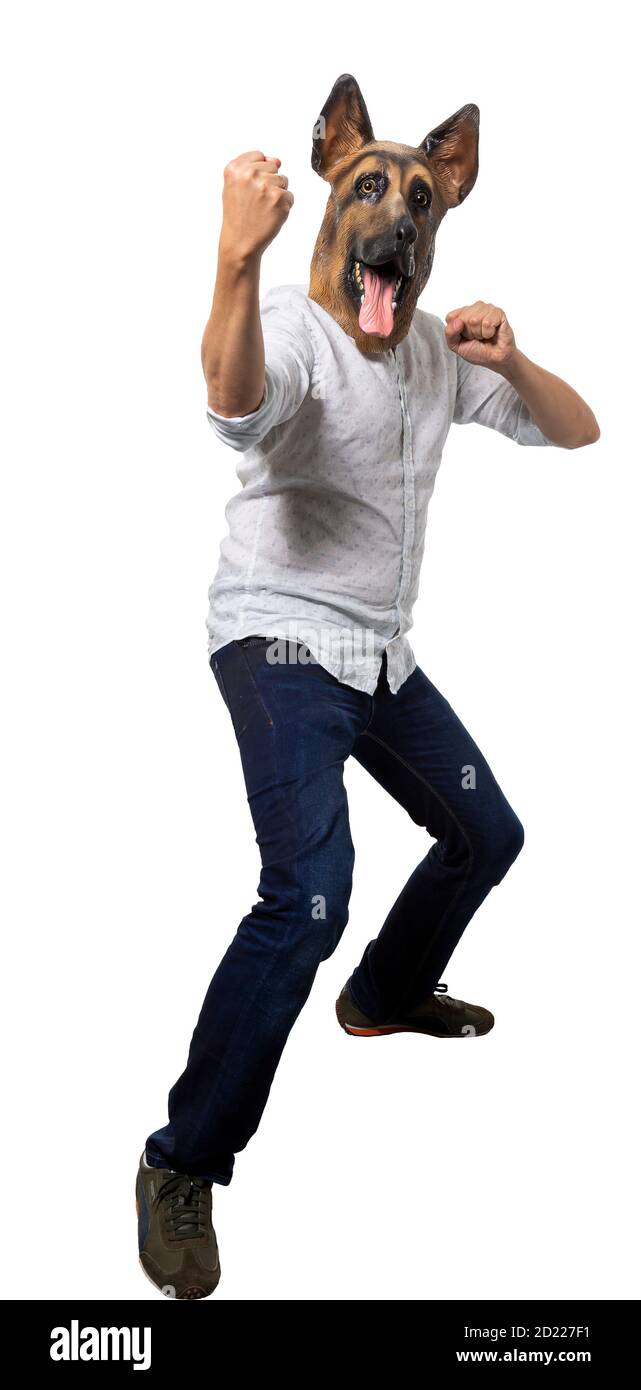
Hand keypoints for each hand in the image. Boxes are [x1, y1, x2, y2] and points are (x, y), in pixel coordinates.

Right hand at [219, 151, 293, 265]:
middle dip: (268, 182)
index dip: (257, 173)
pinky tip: (270, 215)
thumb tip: (278, 160)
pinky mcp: (279, 198)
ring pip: (283, 180)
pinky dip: (284, 207)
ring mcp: (266, 185)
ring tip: (262, 208)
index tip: (250, 189)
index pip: (258, 156)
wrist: (240, 242)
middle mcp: (249, 174)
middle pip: (273, 166)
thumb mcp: (234, 186)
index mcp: (235, 168)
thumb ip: (251, 167)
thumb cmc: (238, 214)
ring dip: (277, 194)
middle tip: (256, 201)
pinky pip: (290, 196)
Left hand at [445, 301, 515, 371]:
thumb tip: (457, 321)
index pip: (451, 317)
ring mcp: (487, 308)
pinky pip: (487, 322)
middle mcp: (474, 308)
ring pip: (475, 320)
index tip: (464, 337)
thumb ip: (450, 333)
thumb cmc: (478, 351)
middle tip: (477, 337)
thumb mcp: (456, 345)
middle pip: (463, 319)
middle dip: (469, 333)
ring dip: (479, 333)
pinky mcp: (498, 312)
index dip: (456, 331)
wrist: (494, 359)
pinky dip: (488, 333)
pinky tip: (492, 333)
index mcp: (463, 313)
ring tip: (484, 336)